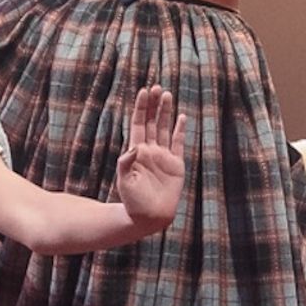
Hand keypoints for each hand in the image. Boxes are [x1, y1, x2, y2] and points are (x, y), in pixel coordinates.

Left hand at [113, 84, 181, 232]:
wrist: (148, 217)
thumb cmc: (132, 201)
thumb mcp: (124, 181)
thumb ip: (126, 163)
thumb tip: (133, 147)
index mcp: (136, 151)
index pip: (138, 124)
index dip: (141, 108)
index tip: (143, 92)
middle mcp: (150, 150)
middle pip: (151, 122)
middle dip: (153, 105)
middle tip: (156, 87)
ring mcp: (163, 156)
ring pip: (164, 128)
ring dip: (165, 112)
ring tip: (167, 95)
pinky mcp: (176, 165)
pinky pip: (178, 143)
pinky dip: (180, 130)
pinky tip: (181, 117)